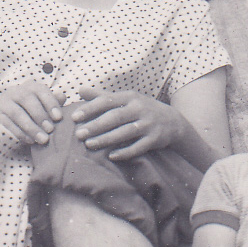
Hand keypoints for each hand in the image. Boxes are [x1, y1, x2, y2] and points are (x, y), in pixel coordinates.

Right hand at [0, 81, 65, 144]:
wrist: (10, 121)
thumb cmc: (34, 114)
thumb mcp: (45, 108)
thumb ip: (53, 103)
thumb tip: (62, 97)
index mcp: (30, 87)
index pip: (41, 90)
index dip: (50, 103)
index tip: (59, 118)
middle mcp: (15, 91)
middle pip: (27, 99)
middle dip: (40, 116)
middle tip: (50, 130)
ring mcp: (3, 102)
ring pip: (17, 113)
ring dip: (31, 127)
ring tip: (43, 139)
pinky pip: (7, 123)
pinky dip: (20, 133)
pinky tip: (30, 141)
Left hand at [71, 87, 186, 160]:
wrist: (172, 122)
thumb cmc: (141, 110)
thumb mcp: (125, 99)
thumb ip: (103, 96)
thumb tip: (80, 90)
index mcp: (129, 97)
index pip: (107, 101)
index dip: (90, 109)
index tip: (74, 117)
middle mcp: (139, 109)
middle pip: (114, 117)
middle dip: (96, 126)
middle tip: (78, 134)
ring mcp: (148, 124)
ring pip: (125, 132)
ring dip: (106, 139)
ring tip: (90, 145)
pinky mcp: (155, 139)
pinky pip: (138, 147)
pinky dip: (125, 152)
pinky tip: (112, 156)